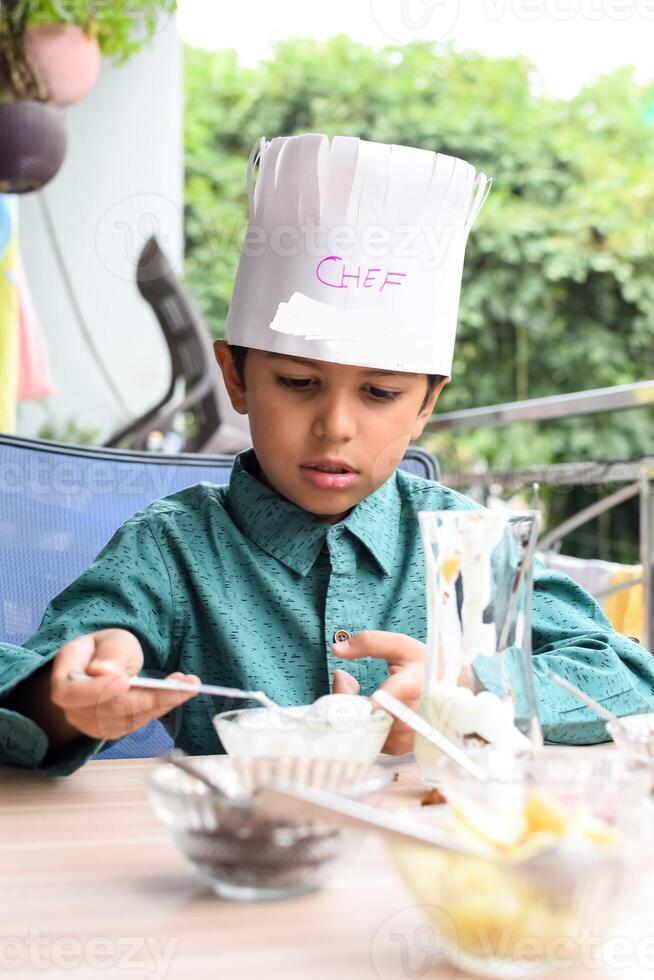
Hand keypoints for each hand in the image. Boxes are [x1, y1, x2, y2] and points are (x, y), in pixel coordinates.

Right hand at [50, 629, 199, 741]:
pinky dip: (163, 707)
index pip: (69, 694)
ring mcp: (92, 723)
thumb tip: (103, 671)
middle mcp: (74, 708)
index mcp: (65, 676)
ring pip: (128, 719)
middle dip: (149, 698)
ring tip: (190, 684)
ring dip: (163, 702)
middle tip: (183, 683)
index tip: (125, 681)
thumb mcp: (111, 640)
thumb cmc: (105, 650)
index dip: (96, 691)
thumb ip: (111, 654)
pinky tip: (183, 692)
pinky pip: (139, 722)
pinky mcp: (114, 730)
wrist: (105, 667)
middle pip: (108, 711)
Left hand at [331, 631, 425, 754]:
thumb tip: (337, 649)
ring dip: (350, 712)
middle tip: (344, 679)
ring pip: (361, 731)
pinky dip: (360, 724)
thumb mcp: (402, 646)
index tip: (342, 681)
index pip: (380, 702)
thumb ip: (369, 642)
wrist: (453, 692)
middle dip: (343, 698)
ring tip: (356, 691)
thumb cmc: (425, 665)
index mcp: (412, 688)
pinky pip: (368, 739)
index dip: (354, 699)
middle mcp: (410, 718)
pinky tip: (366, 707)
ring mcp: (405, 737)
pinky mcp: (399, 748)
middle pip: (361, 717)